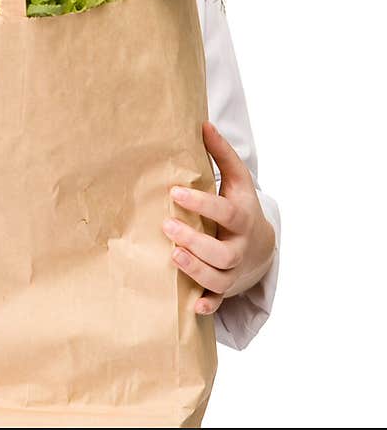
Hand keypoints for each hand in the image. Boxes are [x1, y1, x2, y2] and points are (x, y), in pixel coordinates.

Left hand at [162, 120, 276, 316]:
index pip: (224, 212)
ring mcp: (234, 272)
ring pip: (219, 278)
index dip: (201, 203)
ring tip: (173, 254)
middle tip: (166, 225)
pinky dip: (207, 306)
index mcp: (241, 218)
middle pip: (222, 252)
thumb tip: (203, 123)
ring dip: (196, 270)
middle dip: (195, 240)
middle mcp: (239, 248)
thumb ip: (221, 153)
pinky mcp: (226, 288)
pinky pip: (218, 302)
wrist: (262, 245)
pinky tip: (192, 306)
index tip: (175, 192)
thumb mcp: (237, 179)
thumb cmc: (240, 205)